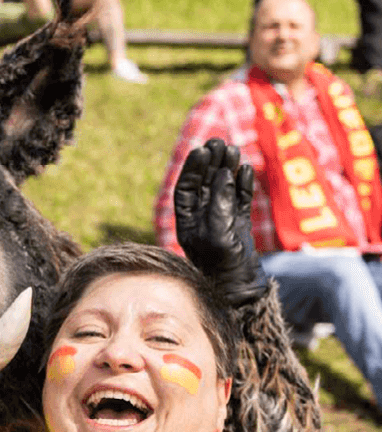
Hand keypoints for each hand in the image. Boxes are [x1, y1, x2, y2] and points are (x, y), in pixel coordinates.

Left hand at [174, 138, 266, 304]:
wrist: (241, 289)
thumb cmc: (222, 265)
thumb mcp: (217, 233)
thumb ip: (219, 203)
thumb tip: (222, 174)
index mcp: (187, 222)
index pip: (186, 189)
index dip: (192, 168)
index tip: (201, 150)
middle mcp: (202, 220)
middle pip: (204, 184)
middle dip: (210, 164)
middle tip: (219, 142)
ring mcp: (222, 222)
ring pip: (223, 189)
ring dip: (227, 169)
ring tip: (233, 150)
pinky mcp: (239, 226)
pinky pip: (239, 200)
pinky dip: (243, 185)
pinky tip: (246, 170)